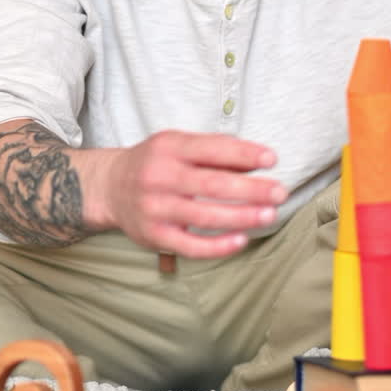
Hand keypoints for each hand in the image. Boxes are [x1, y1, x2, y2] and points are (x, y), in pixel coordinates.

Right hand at [94, 130, 287, 257]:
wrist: (110, 187)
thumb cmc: (154, 163)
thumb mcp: (177, 144)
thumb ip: (213, 150)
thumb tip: (257, 160)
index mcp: (168, 148)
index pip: (212, 149)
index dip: (244, 154)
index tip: (271, 160)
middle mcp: (160, 177)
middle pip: (212, 185)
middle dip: (251, 190)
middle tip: (280, 193)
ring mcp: (156, 209)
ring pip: (205, 216)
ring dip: (242, 217)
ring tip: (269, 215)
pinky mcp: (154, 236)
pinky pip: (191, 246)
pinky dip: (218, 246)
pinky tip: (241, 240)